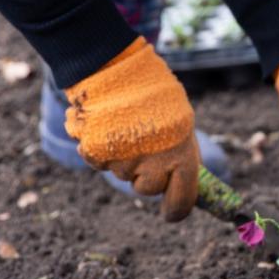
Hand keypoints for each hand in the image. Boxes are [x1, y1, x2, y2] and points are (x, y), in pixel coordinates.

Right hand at [64, 38, 199, 221]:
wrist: (113, 65)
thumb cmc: (152, 90)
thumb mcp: (180, 119)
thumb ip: (179, 150)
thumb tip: (182, 179)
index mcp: (181, 154)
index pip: (182, 199)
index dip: (176, 209)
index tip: (170, 213)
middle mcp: (152, 163)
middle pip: (146, 188)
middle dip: (145, 174)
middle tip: (145, 146)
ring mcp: (122, 161)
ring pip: (122, 173)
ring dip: (124, 157)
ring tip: (125, 125)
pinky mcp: (95, 154)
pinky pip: (100, 161)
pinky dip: (101, 148)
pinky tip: (106, 124)